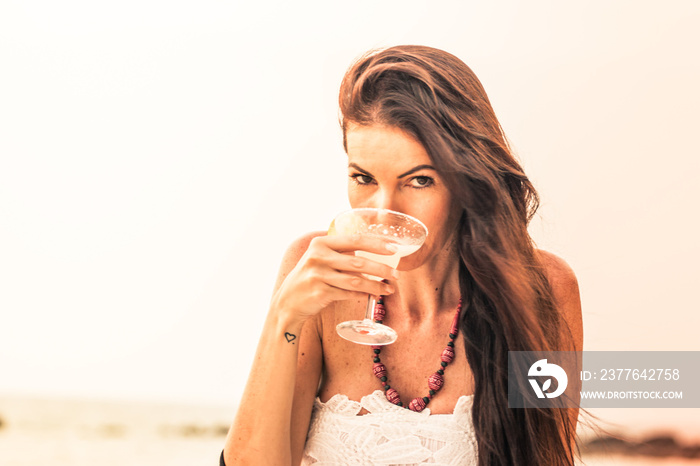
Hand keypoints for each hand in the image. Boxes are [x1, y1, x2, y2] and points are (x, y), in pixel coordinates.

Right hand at [271, 234, 398, 323]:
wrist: (288, 301)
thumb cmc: (311, 277)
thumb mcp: (321, 258)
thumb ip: (342, 254)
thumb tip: (375, 255)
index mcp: (321, 243)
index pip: (355, 240)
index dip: (377, 244)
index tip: (394, 248)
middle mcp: (318, 257)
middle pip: (358, 262)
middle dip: (381, 269)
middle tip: (396, 274)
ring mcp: (318, 275)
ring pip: (356, 281)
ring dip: (376, 286)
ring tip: (389, 289)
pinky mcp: (320, 293)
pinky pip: (348, 294)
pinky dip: (362, 295)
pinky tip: (372, 295)